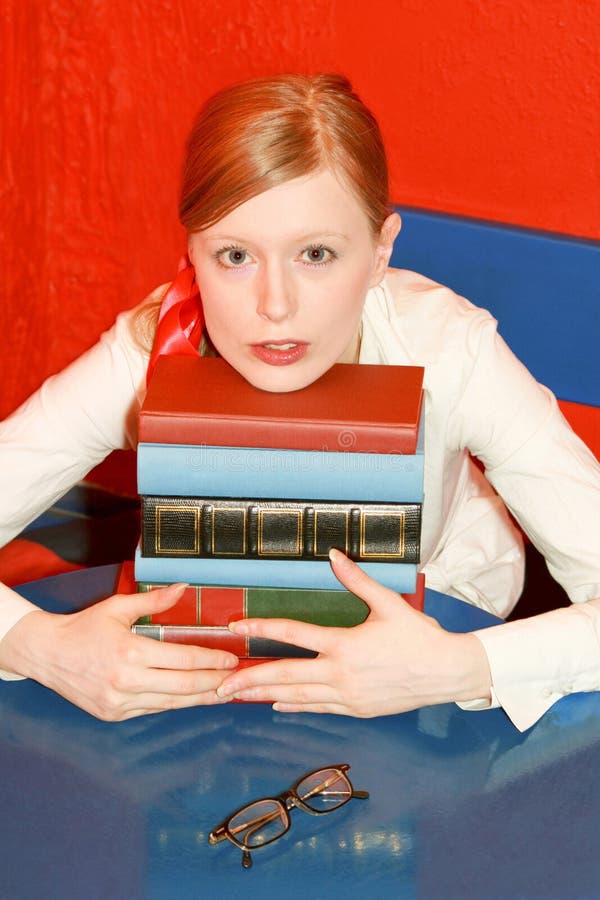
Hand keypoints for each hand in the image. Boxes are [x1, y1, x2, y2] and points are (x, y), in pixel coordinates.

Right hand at [0, 584, 237, 719]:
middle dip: (214, 683)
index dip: (211, 660)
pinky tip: (191, 698)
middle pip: (183, 686)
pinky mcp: (114, 714)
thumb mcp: (118, 607)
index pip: (183, 659)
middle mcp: (127, 681)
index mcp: (130, 652)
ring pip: (171, 703)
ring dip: (200, 698)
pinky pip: (153, 709)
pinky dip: (175, 703)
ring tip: (222, 693)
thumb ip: (154, 600)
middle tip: (236, 679)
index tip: (230, 659)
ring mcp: (120, 702)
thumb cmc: (84, 628)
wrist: (47, 654)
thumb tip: (183, 587)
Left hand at [216, 549, 491, 716]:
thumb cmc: (419, 637)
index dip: (262, 627)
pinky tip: (277, 704)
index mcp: (344, 645)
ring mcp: (347, 696)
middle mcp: (340, 674)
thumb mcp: (388, 604)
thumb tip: (334, 555)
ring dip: (264, 695)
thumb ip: (356, 580)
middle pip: (285, 676)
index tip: (237, 626)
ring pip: (296, 696)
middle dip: (249, 680)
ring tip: (238, 697)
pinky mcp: (356, 709)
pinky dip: (294, 706)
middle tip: (219, 685)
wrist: (447, 673)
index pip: (293, 634)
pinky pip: (317, 708)